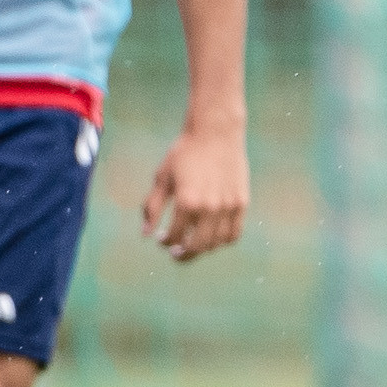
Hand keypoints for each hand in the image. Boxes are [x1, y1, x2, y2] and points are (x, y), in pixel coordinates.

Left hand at [142, 122, 248, 261]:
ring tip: (194, 244)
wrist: (216, 132)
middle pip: (196, 246)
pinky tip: (213, 237)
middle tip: (176, 252)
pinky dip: (223, 241)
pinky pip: (234, 233)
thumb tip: (145, 234)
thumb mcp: (162, 178)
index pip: (173, 237)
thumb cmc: (185, 153)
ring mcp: (228, 207)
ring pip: (216, 243)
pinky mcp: (241, 203)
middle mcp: (209, 208)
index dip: (164, 242)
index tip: (161, 239)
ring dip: (202, 249)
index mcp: (186, 202)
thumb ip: (152, 207)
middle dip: (183, 253)